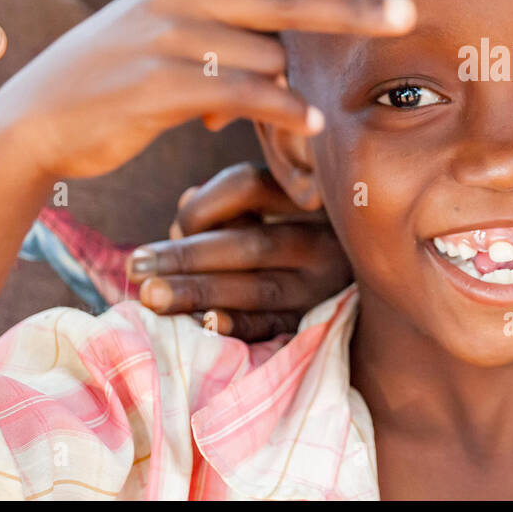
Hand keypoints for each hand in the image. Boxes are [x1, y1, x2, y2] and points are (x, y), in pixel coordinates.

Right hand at [0, 0, 414, 181]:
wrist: (40, 117)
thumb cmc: (118, 80)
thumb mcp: (172, 43)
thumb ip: (231, 47)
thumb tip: (282, 80)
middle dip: (352, 6)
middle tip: (408, 13)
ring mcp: (172, 36)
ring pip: (269, 58)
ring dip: (288, 92)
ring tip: (293, 118)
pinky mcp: (162, 81)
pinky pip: (246, 94)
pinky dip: (284, 110)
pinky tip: (310, 124)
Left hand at [128, 162, 351, 340]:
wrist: (376, 278)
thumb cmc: (302, 231)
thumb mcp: (277, 201)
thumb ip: (233, 200)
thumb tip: (184, 206)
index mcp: (309, 196)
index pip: (249, 185)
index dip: (202, 204)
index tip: (173, 223)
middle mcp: (324, 239)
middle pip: (248, 243)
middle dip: (185, 256)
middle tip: (135, 266)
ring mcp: (325, 285)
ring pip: (257, 288)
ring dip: (198, 293)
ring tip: (151, 297)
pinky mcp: (318, 322)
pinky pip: (275, 326)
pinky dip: (239, 325)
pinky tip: (206, 325)